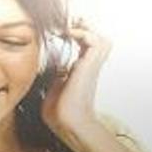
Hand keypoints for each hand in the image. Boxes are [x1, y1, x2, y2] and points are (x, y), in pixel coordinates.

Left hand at [40, 19, 111, 145]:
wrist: (67, 122)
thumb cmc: (60, 115)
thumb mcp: (52, 91)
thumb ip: (54, 78)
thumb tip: (52, 70)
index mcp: (80, 73)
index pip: (84, 48)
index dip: (75, 36)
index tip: (60, 33)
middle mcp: (88, 68)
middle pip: (95, 40)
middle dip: (83, 29)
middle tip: (67, 28)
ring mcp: (91, 66)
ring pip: (100, 38)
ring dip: (86, 30)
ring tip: (70, 30)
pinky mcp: (90, 65)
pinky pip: (94, 40)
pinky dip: (83, 33)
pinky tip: (69, 34)